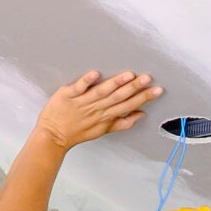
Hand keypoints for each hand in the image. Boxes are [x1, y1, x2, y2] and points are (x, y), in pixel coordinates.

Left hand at [35, 70, 159, 150]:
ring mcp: (82, 101)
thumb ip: (122, 122)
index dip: (144, 98)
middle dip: (135, 88)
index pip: (129, 105)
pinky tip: (96, 73)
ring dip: (116, 83)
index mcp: (106, 116)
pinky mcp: (67, 95)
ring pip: (102, 91)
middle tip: (148, 79)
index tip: (157, 90)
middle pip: (118, 97)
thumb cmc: (77, 133)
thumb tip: (140, 114)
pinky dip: (87, 81)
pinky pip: (79, 87)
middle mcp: (96, 108)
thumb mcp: (103, 130)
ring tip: (129, 75)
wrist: (52, 136)